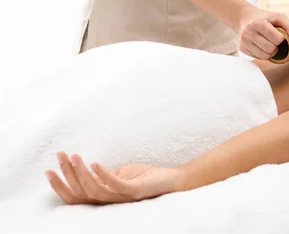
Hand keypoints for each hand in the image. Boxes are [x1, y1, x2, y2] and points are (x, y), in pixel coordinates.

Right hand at [45, 151, 184, 204]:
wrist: (171, 179)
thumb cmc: (144, 176)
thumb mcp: (118, 174)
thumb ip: (102, 175)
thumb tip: (84, 168)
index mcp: (103, 197)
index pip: (75, 196)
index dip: (60, 185)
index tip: (48, 169)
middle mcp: (109, 201)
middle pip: (80, 193)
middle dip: (66, 174)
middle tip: (59, 155)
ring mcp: (121, 197)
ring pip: (94, 190)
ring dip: (81, 173)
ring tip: (75, 155)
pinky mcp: (133, 191)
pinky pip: (115, 185)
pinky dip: (103, 174)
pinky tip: (95, 162)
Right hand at [238, 7, 288, 59]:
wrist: (246, 18)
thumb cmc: (266, 18)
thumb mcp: (279, 17)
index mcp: (257, 23)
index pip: (278, 39)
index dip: (281, 38)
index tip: (278, 33)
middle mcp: (248, 32)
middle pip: (271, 49)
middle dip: (276, 45)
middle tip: (273, 39)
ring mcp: (243, 41)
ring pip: (264, 56)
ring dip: (270, 51)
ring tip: (268, 42)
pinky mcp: (242, 48)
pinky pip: (258, 58)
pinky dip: (263, 54)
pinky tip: (261, 45)